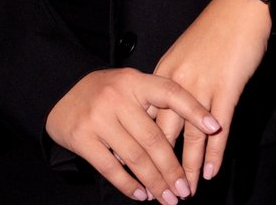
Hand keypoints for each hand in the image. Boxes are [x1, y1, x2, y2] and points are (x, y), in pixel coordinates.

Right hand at [46, 67, 220, 202]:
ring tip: (167, 198)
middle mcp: (117, 97)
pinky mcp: (82, 137)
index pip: (170, 93)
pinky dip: (128, 184)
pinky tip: (141, 194)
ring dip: (154, 182)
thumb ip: (153, 103)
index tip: (215, 127)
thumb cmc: (104, 92)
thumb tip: (191, 131)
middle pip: (154, 138)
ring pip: (135, 157)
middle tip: (185, 190)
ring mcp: (98, 117)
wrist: (59, 93)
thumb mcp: (129, 86)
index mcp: (135, 81)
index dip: (194, 110)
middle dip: (172, 168)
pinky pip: (111, 167)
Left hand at [152, 0, 271, 193]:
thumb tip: (167, 109)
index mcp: (163, 73)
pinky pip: (218, 128)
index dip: (139, 145)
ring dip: (188, 168)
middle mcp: (177, 83)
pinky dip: (215, 153)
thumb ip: (174, 81)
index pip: (144, 117)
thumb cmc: (215, 30)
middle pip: (163, 133)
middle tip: (158, 193)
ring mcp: (202, 86)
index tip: (134, 170)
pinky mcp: (227, 88)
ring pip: (190, 137)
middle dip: (160, 167)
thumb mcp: (184, 54)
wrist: (241, 9)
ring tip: (185, 193)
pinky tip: (212, 172)